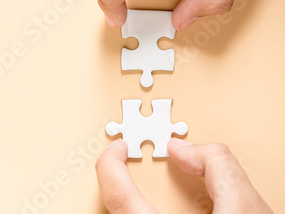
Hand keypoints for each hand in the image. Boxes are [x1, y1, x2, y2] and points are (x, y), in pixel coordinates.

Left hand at [95, 139, 271, 212]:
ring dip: (131, 201)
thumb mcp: (245, 205)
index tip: (118, 149)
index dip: (112, 165)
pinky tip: (158, 208)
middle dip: (121, 181)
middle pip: (119, 208)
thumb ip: (215, 165)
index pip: (117, 195)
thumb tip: (183, 150)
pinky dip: (145, 212)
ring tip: (139, 184)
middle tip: (127, 161)